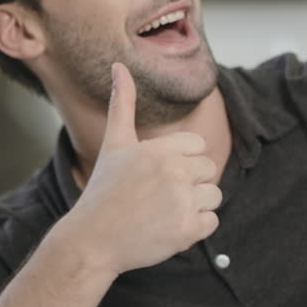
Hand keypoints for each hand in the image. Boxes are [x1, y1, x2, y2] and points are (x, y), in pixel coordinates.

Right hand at [59, 62, 220, 275]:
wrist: (92, 240)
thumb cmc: (103, 191)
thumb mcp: (114, 143)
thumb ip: (122, 103)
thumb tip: (119, 66)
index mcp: (160, 149)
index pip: (198, 146)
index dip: (182, 160)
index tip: (159, 174)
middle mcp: (174, 172)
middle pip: (209, 169)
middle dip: (190, 182)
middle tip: (160, 195)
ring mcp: (182, 202)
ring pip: (214, 195)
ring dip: (195, 204)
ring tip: (165, 211)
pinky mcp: (187, 230)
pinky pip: (212, 222)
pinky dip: (196, 227)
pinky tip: (170, 227)